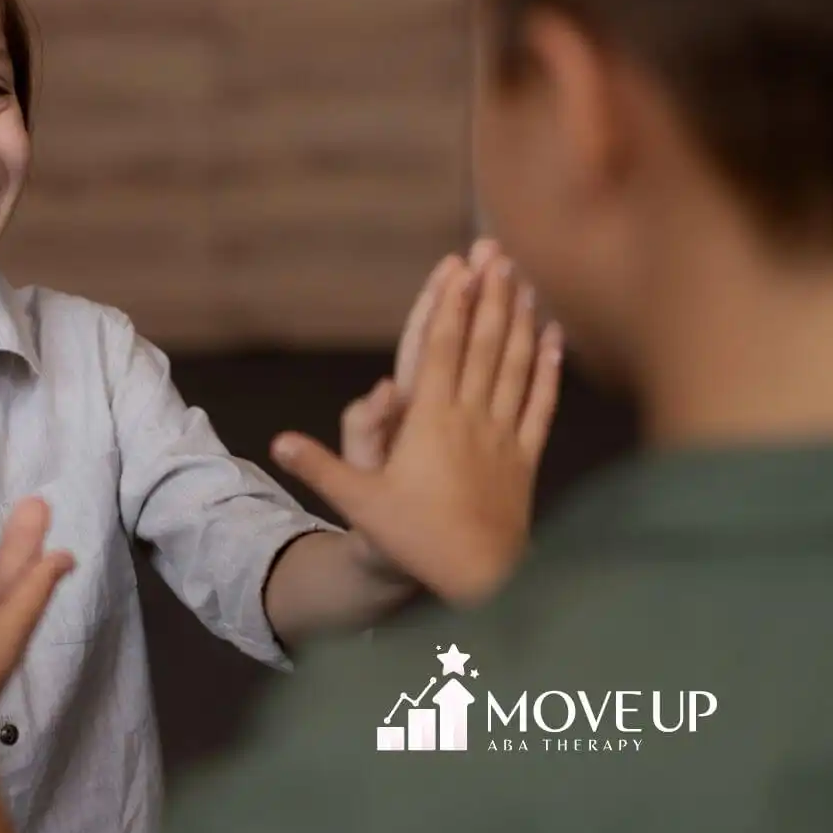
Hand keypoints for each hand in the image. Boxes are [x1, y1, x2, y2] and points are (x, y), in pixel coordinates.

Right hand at [272, 253, 562, 604]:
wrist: (480, 580)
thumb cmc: (415, 541)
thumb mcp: (359, 504)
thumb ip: (320, 467)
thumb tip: (277, 442)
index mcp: (430, 421)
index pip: (440, 349)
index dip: (450, 304)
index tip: (459, 265)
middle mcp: (472, 418)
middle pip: (483, 344)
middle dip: (489, 294)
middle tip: (496, 251)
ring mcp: (504, 435)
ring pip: (515, 365)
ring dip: (519, 319)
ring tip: (524, 280)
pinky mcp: (525, 457)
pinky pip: (540, 403)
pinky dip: (548, 368)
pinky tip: (554, 338)